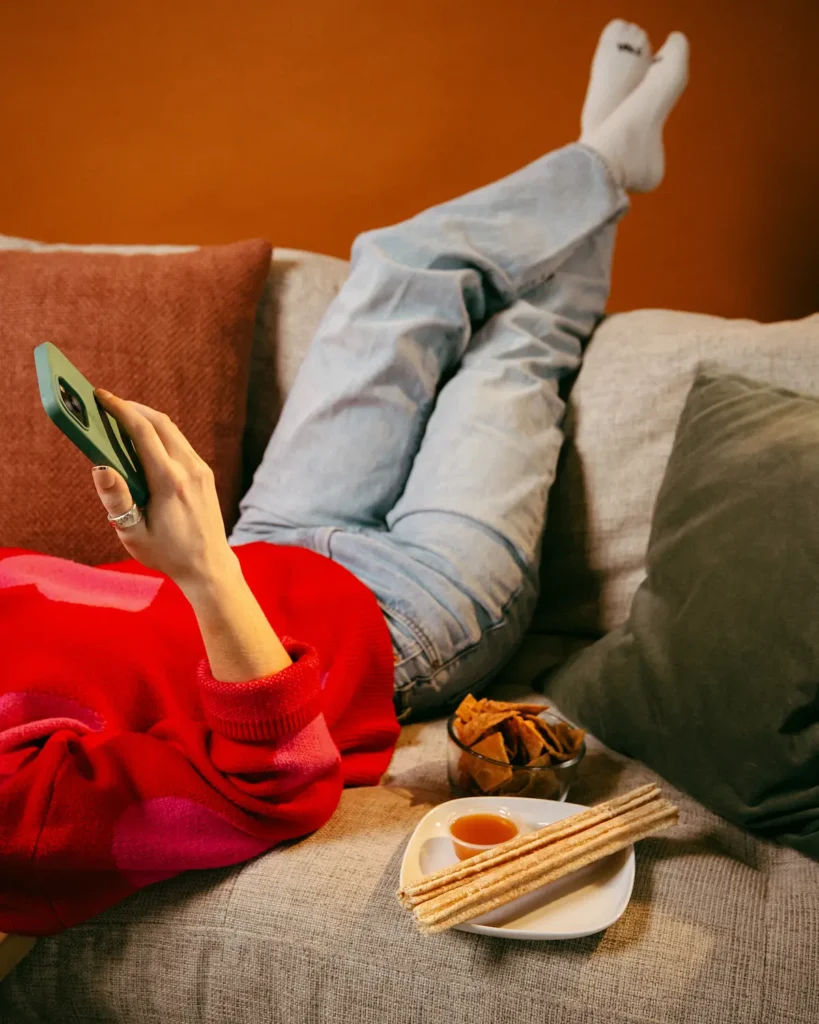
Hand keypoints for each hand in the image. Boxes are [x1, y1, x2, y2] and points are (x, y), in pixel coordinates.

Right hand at [91, 390, 239, 593]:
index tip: (100, 397)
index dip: (120, 409)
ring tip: (121, 418)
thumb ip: (117, 500)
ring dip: (147, 419)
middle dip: (132, 408)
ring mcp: (201, 470)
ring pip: (172, 431)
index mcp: (169, 482)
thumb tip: (100, 468)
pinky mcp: (205, 474)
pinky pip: (180, 443)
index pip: (143, 432)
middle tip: (106, 404)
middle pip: (160, 422)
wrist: (208, 566)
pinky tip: (143, 441)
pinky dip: (160, 434)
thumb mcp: (133, 533)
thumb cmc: (167, 553)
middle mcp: (189, 469)